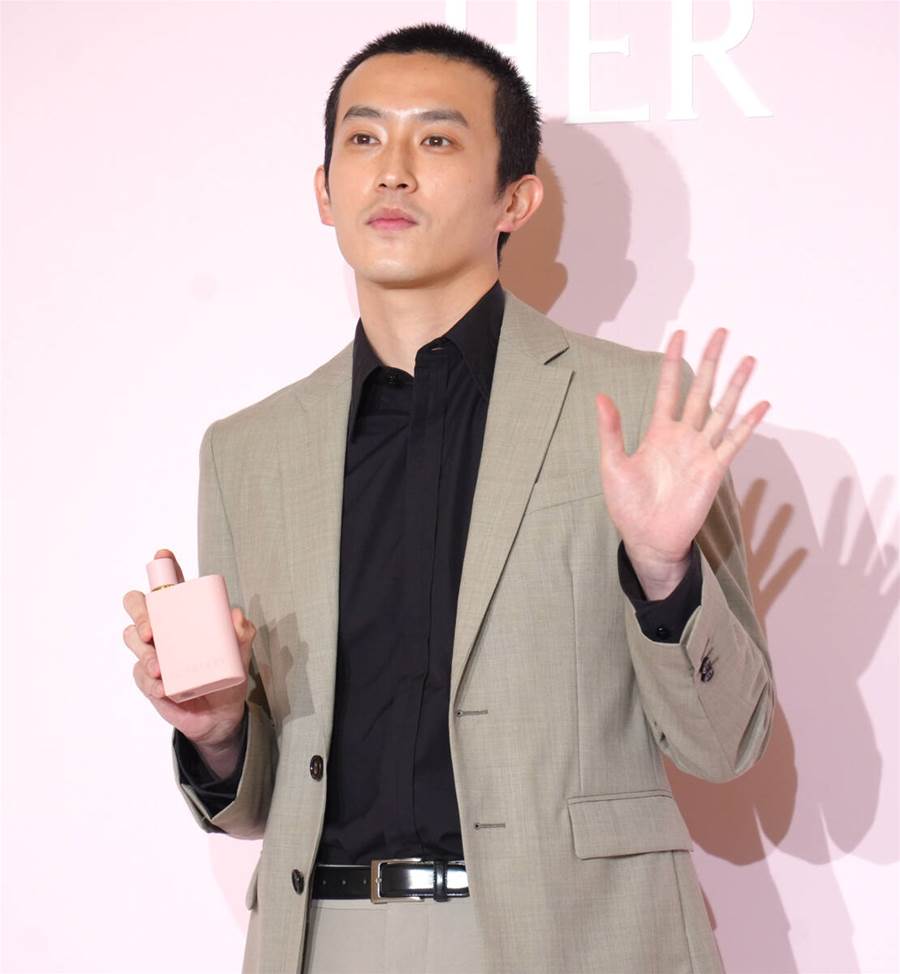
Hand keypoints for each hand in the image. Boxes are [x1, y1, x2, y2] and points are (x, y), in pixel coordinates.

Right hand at [122, 548, 254, 749]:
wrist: (221, 713)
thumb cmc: (227, 672)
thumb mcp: (240, 651)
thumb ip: (242, 631)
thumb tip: (235, 616)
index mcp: (183, 613)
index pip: (168, 584)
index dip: (162, 567)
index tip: (162, 556)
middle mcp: (163, 627)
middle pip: (137, 605)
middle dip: (139, 613)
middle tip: (151, 630)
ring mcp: (152, 652)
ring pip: (131, 638)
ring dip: (143, 653)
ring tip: (160, 669)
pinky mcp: (147, 678)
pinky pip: (139, 675)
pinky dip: (150, 682)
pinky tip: (163, 688)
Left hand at [595, 329, 768, 597]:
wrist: (648, 538)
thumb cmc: (627, 505)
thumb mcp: (612, 465)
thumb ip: (611, 431)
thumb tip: (600, 396)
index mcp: (657, 432)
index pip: (669, 388)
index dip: (674, 362)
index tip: (680, 335)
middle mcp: (682, 436)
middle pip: (700, 389)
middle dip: (711, 361)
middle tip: (722, 332)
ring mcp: (701, 451)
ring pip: (722, 410)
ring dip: (736, 385)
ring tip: (749, 359)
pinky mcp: (714, 469)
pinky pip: (734, 442)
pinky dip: (748, 424)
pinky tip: (762, 405)